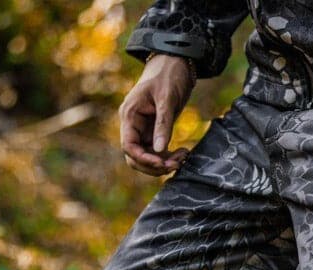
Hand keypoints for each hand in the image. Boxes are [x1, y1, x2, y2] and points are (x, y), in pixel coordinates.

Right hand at [119, 53, 194, 175]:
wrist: (176, 62)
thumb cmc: (168, 74)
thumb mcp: (166, 98)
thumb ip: (163, 124)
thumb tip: (160, 150)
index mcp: (130, 115)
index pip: (129, 146)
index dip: (143, 159)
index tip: (162, 162)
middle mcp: (133, 125)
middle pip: (136, 157)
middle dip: (155, 165)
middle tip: (177, 164)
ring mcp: (144, 129)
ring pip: (148, 157)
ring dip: (164, 162)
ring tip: (183, 157)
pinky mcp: (155, 131)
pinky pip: (158, 152)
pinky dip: (169, 156)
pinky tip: (183, 153)